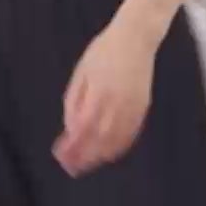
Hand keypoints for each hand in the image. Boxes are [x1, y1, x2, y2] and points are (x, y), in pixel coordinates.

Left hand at [53, 16, 158, 174]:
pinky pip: (131, 133)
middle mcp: (117, 103)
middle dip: (85, 156)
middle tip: (72, 167)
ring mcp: (133, 106)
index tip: (61, 157)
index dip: (73, 146)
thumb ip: (74, 102)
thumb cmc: (103, 52)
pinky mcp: (143, 107)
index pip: (83, 128)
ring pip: (117, 140)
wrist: (136, 38)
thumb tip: (70, 128)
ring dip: (101, 155)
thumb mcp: (80, 73)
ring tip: (87, 164)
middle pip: (100, 139)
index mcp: (98, 93)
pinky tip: (108, 153)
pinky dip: (119, 146)